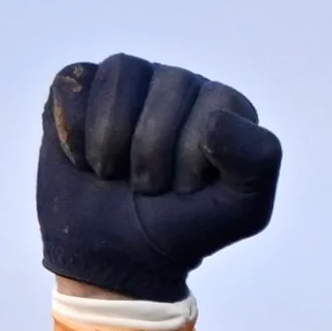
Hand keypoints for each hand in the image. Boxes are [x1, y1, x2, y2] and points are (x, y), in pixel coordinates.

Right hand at [37, 53, 281, 300]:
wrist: (114, 257)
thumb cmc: (181, 230)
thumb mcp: (242, 211)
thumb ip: (258, 162)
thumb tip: (216, 119)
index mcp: (225, 106)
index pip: (212, 105)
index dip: (190, 157)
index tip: (184, 192)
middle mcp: (178, 83)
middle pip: (167, 81)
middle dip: (151, 153)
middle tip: (146, 188)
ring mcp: (129, 81)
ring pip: (120, 73)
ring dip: (110, 142)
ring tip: (114, 173)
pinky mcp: (80, 86)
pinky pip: (73, 83)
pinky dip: (73, 134)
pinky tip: (84, 160)